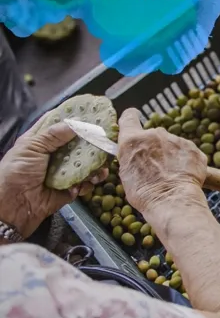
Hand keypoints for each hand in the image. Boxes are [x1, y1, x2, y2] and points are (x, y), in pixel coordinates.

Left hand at [0, 114, 106, 237]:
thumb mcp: (31, 148)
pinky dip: (89, 182)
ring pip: (86, 164)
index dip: (72, 116)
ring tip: (101, 167)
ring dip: (95, 165)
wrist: (14, 206)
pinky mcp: (69, 188)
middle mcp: (53, 154)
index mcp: (39, 141)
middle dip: (91, 141)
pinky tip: (90, 182)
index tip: (91, 110)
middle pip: (77, 143)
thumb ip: (53, 135)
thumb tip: (77, 123)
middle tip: (106, 138)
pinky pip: (85, 182)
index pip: (57, 124)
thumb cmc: (16, 173)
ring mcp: (62, 171)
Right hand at [116, 109, 207, 216]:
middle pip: (153, 135)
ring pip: (172, 145)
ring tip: (171, 175)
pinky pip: (187, 153)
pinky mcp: (194, 149)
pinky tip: (183, 176)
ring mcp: (176, 140)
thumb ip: (131, 156)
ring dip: (171, 155)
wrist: (173, 201)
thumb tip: (135, 154)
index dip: (130, 119)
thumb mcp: (126, 174)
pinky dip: (186, 162)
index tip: (133, 120)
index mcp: (133, 140)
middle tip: (156, 166)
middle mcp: (155, 134)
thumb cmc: (145, 193)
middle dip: (155, 147)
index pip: (129, 117)